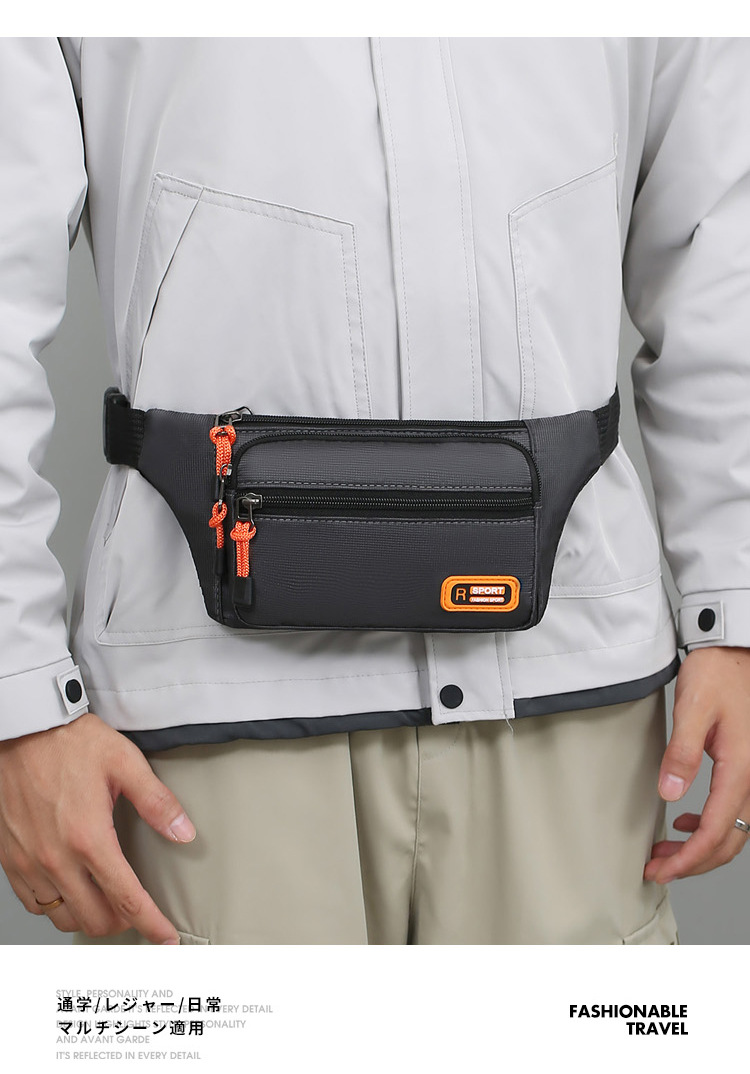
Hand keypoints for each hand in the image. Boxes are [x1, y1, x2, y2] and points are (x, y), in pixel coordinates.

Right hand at [0, 711, 195, 941]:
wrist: (24, 729)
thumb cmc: (70, 742)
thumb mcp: (125, 763)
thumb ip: (157, 802)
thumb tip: (183, 831)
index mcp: (89, 838)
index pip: (128, 900)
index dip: (152, 925)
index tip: (166, 939)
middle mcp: (57, 858)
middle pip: (96, 919)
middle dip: (124, 923)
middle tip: (140, 912)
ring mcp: (30, 862)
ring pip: (64, 918)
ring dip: (90, 917)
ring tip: (108, 903)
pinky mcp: (12, 859)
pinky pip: (35, 904)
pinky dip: (57, 907)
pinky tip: (72, 892)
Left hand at [644, 646, 749, 883]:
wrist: (735, 653)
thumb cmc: (717, 674)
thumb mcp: (693, 709)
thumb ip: (682, 753)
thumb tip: (670, 794)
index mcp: (741, 769)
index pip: (717, 831)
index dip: (689, 859)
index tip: (662, 871)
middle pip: (730, 841)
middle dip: (694, 863)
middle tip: (658, 870)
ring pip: (734, 829)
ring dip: (702, 847)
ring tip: (667, 852)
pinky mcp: (745, 767)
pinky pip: (735, 810)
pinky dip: (712, 826)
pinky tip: (688, 821)